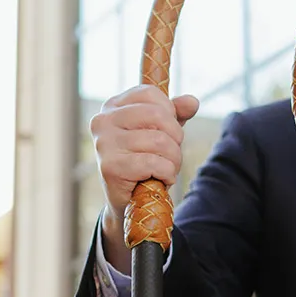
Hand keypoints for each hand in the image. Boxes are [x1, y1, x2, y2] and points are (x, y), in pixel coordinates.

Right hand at [89, 85, 199, 240]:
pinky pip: (153, 163)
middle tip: (171, 154)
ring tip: (166, 169)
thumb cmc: (144, 161)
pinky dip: (167, 173)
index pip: (151, 94)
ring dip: (173, 160)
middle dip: (175, 138)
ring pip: (160, 141)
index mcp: (112, 106)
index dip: (169, 112)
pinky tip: (161, 179)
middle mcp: (103, 121)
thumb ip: (176, 114)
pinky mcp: (110, 167)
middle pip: (158, 116)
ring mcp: (104, 144)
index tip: (167, 130)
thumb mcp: (161, 132)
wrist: (128, 202)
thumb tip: (192, 102)